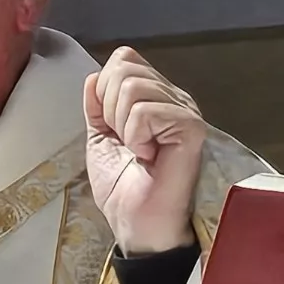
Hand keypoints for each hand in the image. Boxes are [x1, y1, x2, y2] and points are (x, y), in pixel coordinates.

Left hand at [84, 46, 206, 254]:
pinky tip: (148, 157)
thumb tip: (93, 77)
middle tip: (125, 142)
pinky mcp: (190, 127)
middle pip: (124, 68)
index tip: (110, 126)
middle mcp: (174, 98)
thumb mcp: (100, 139)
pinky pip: (145, 111)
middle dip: (109, 108)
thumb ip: (97, 107)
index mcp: (156, 97)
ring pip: (132, 86)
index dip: (104, 88)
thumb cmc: (124, 188)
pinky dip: (135, 136)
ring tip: (137, 150)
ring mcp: (184, 111)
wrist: (137, 225)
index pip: (125, 59)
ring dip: (122, 125)